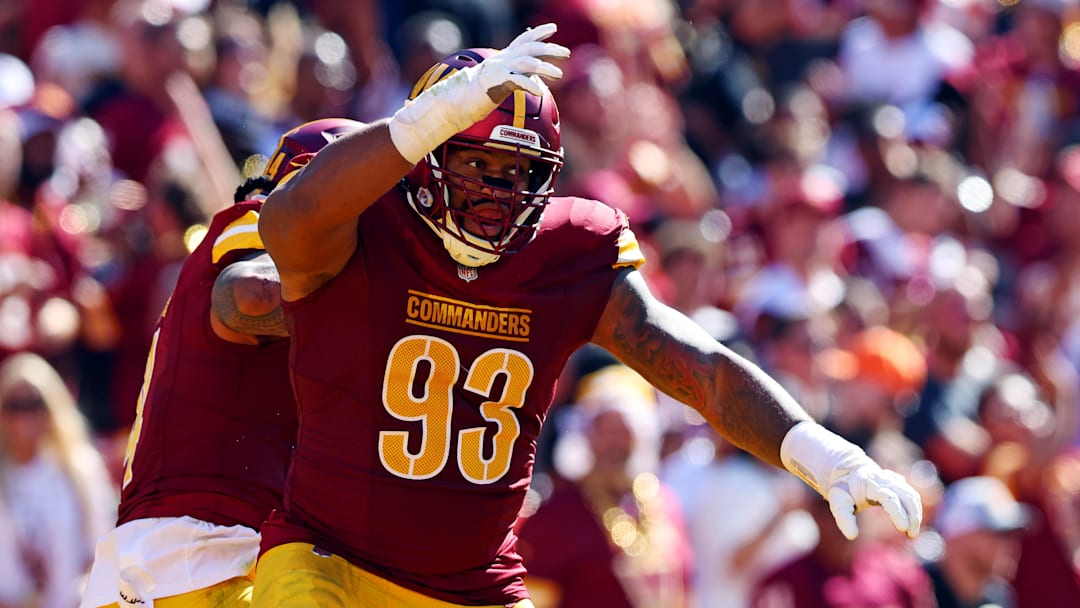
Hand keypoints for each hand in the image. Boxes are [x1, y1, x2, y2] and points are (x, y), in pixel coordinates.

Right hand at [475, 23, 569, 102]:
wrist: (463, 97)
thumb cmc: (486, 89)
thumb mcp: (506, 77)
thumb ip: (522, 73)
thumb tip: (539, 75)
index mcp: (506, 56)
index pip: (524, 39)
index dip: (538, 32)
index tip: (554, 28)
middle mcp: (504, 59)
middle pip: (529, 48)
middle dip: (549, 49)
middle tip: (566, 53)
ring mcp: (501, 69)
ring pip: (526, 63)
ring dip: (545, 68)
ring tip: (559, 74)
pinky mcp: (497, 82)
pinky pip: (516, 81)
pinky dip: (530, 85)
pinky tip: (540, 91)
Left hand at [780, 421, 921, 540]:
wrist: (847, 470)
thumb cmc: (843, 488)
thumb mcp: (837, 502)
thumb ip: (844, 518)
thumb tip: (852, 536)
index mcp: (870, 483)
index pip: (889, 497)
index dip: (898, 512)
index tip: (903, 528)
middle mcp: (885, 479)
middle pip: (906, 495)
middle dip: (912, 515)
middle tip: (911, 534)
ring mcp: (893, 480)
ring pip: (911, 494)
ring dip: (916, 513)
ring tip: (912, 533)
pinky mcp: (898, 484)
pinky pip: (911, 494)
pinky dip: (915, 508)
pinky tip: (913, 522)